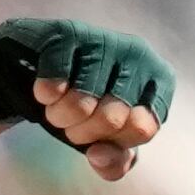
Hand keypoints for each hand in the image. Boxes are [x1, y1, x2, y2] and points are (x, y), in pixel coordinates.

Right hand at [0, 19, 174, 182]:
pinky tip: (45, 89)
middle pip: (112, 119)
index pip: (143, 128)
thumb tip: (98, 154)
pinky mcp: (68, 33)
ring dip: (59, 116)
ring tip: (55, 107)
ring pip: (81, 104)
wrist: (36, 65)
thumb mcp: (105, 138)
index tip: (100, 133)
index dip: (113, 140)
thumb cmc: (82, 104)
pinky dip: (45, 95)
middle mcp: (139, 53)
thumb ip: (115, 162)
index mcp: (159, 80)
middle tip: (72, 122)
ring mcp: (104, 39)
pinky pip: (56, 83)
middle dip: (82, 132)